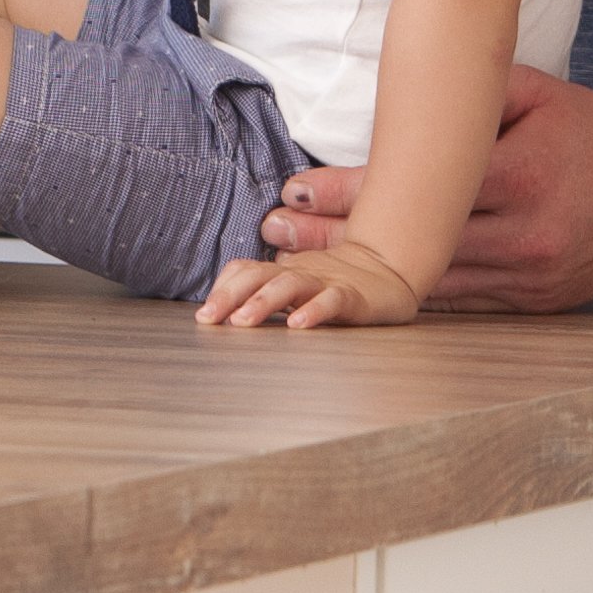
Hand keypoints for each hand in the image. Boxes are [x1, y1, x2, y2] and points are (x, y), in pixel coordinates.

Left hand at [199, 240, 419, 329]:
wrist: (389, 269)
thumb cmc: (336, 282)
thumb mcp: (296, 286)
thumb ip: (265, 293)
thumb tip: (225, 313)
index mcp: (282, 271)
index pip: (245, 271)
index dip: (223, 289)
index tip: (203, 316)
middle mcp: (299, 273)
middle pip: (259, 275)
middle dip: (230, 295)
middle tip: (208, 318)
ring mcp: (325, 282)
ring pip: (290, 285)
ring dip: (263, 301)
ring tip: (242, 321)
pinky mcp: (352, 296)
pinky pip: (331, 300)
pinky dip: (313, 310)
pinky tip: (297, 324)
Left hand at [256, 68, 592, 311]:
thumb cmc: (586, 123)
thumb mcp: (529, 91)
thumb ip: (465, 96)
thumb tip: (391, 98)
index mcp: (521, 176)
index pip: (418, 189)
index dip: (352, 192)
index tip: (295, 192)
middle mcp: (527, 236)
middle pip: (412, 243)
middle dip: (336, 241)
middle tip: (272, 235)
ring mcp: (534, 279)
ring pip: (431, 282)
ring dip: (362, 275)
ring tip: (301, 268)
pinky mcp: (540, 303)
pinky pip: (464, 301)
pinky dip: (411, 294)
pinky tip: (363, 289)